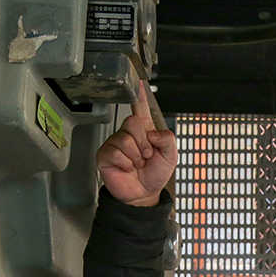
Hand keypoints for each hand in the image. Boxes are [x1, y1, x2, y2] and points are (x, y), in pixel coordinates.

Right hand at [95, 81, 176, 205]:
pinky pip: (116, 152)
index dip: (139, 96)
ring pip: (125, 139)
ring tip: (137, 164)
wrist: (144, 194)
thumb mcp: (170, 156)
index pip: (140, 109)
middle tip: (146, 156)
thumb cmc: (155, 175)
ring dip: (136, 156)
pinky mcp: (105, 154)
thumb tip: (152, 132)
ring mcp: (115, 143)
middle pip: (133, 123)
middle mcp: (128, 134)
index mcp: (144, 131)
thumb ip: (167, 139)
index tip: (138, 82)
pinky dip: (126, 163)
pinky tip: (127, 168)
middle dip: (144, 143)